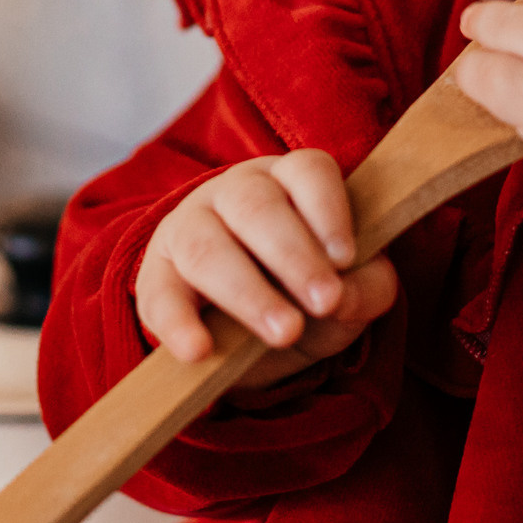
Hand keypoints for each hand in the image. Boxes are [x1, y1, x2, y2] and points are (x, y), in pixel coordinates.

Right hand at [135, 150, 397, 392]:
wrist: (247, 332)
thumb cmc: (306, 291)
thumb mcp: (349, 294)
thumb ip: (366, 290)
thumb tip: (345, 298)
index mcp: (289, 182)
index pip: (307, 171)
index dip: (328, 209)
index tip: (346, 257)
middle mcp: (234, 194)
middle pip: (256, 207)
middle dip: (294, 256)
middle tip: (325, 301)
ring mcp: (188, 229)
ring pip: (207, 248)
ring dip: (248, 292)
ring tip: (285, 332)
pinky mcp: (156, 279)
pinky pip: (161, 297)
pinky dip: (178, 325)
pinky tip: (200, 350)